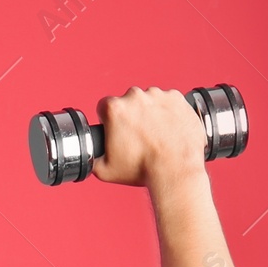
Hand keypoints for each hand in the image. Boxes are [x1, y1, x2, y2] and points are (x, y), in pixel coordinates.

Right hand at [91, 86, 206, 187]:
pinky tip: (168, 129)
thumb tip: (90, 155)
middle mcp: (135, 97)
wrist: (175, 169)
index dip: (109, 120)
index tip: (117, 130)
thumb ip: (92, 158)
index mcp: (115, 109)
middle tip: (137, 136)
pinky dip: (168, 112)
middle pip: (127, 102)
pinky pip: (169, 101)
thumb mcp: (104, 170)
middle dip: (131, 116)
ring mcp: (158, 96)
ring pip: (149, 100)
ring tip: (155, 134)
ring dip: (150, 113)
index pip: (104, 106)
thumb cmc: (143, 168)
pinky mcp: (177, 99)